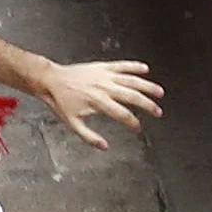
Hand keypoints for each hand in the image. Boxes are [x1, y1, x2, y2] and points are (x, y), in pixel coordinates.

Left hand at [39, 60, 164, 148]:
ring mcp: (106, 76)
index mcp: (99, 102)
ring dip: (147, 86)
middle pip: (133, 96)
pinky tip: (145, 69)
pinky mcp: (103, 66)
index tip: (138, 128)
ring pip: (132, 80)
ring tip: (159, 92)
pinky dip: (135, 66)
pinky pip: (123, 65)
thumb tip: (104, 146)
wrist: (51, 80)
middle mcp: (105, 88)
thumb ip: (89, 136)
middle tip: (158, 112)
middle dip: (148, 105)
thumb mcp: (72, 124)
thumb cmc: (61, 102)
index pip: (122, 114)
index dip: (133, 122)